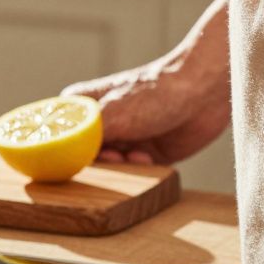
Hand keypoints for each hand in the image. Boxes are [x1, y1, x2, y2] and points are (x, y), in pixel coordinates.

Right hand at [61, 52, 229, 164]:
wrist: (203, 92)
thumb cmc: (154, 93)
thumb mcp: (112, 114)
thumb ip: (84, 136)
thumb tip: (62, 154)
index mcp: (80, 108)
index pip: (61, 137)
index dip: (67, 152)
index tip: (80, 161)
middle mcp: (98, 124)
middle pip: (83, 156)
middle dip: (101, 162)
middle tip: (116, 156)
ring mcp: (122, 139)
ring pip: (110, 167)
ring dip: (123, 166)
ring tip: (137, 155)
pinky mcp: (144, 152)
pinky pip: (133, 171)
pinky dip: (139, 169)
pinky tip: (148, 157)